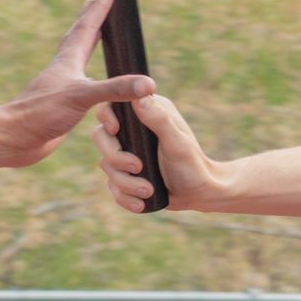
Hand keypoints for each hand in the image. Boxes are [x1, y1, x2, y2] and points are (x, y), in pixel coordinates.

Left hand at [1, 0, 151, 165]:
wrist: (13, 139)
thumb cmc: (41, 114)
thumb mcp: (82, 97)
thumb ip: (115, 89)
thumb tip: (148, 84)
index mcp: (67, 61)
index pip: (86, 27)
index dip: (98, 9)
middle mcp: (63, 70)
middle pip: (78, 37)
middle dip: (89, 19)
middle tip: (94, 2)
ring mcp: (59, 87)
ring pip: (76, 59)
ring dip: (86, 45)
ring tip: (93, 37)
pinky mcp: (59, 106)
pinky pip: (78, 85)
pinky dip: (87, 77)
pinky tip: (88, 84)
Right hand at [90, 91, 221, 212]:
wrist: (199, 193)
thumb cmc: (192, 163)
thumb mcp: (177, 142)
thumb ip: (158, 119)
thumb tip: (137, 97)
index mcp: (144, 114)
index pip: (111, 107)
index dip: (106, 117)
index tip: (115, 130)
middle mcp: (132, 131)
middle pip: (101, 138)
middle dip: (116, 158)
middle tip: (137, 167)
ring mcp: (126, 154)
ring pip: (106, 166)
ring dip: (125, 182)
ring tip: (147, 190)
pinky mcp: (125, 174)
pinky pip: (112, 186)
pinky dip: (125, 197)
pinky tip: (140, 203)